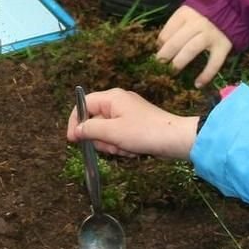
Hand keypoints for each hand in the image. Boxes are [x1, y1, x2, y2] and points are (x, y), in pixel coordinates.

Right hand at [67, 88, 196, 159]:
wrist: (175, 140)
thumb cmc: (143, 132)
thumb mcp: (112, 132)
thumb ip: (90, 129)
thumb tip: (76, 130)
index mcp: (111, 97)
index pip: (83, 104)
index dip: (75, 121)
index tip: (73, 140)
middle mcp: (118, 102)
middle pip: (94, 121)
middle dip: (100, 138)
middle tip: (112, 146)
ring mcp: (127, 114)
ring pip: (106, 132)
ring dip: (112, 145)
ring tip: (125, 149)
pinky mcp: (135, 126)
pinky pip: (119, 136)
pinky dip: (122, 146)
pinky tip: (133, 150)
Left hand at [155, 5, 231, 88]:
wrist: (231, 8)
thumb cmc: (204, 13)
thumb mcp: (188, 12)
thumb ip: (175, 25)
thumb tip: (160, 45)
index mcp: (185, 14)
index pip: (167, 31)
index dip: (160, 44)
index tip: (158, 52)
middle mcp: (197, 24)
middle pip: (176, 41)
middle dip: (164, 55)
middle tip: (159, 65)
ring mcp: (210, 35)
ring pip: (190, 50)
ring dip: (179, 63)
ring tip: (172, 72)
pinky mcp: (223, 46)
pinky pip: (214, 63)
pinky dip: (206, 75)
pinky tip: (197, 84)